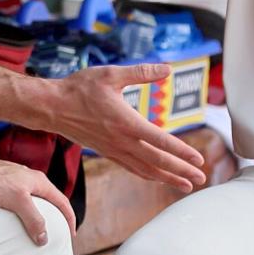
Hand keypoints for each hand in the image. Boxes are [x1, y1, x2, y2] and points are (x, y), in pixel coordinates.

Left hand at [0, 148, 76, 246]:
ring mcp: (20, 180)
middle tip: (58, 231)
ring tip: (39, 227)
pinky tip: (19, 217)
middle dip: (57, 215)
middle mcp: (32, 179)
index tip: (71, 233)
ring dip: (41, 213)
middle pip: (51, 199)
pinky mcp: (7, 183)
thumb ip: (33, 218)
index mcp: (40, 181)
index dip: (69, 218)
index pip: (62, 201)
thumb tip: (44, 237)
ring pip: (37, 199)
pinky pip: (23, 199)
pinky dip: (27, 210)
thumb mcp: (18, 201)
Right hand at [53, 63, 206, 191]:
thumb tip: (167, 68)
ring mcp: (113, 149)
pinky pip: (132, 168)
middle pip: (157, 161)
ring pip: (145, 169)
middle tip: (201, 179)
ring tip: (186, 186)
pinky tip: (157, 177)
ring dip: (167, 178)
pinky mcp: (106, 152)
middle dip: (181, 171)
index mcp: (126, 122)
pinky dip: (148, 175)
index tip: (198, 160)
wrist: (52, 106)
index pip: (160, 140)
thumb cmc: (80, 88)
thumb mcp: (112, 74)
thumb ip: (141, 72)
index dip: (181, 152)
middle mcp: (122, 141)